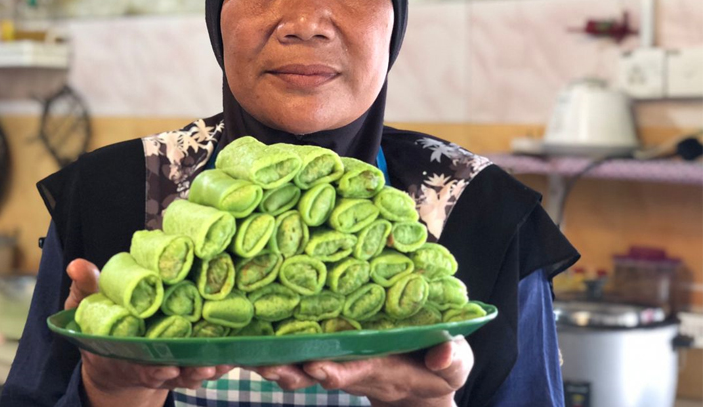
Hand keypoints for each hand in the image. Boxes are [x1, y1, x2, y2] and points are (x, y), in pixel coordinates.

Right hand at [64, 259, 232, 406]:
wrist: (111, 355)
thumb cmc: (101, 326)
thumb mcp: (88, 307)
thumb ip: (87, 287)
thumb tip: (77, 264)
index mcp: (126, 352)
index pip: (140, 365)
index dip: (154, 368)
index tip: (167, 368)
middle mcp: (149, 361)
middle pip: (171, 370)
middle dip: (188, 371)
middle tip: (205, 366)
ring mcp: (168, 361)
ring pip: (189, 369)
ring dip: (205, 367)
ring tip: (222, 362)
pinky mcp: (184, 357)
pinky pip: (200, 362)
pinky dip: (215, 362)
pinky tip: (230, 357)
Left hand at [249, 336, 472, 406]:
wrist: (426, 371)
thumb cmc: (440, 366)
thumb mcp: (454, 365)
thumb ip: (451, 359)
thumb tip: (441, 357)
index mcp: (379, 369)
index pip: (351, 372)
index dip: (333, 372)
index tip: (316, 369)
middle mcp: (350, 366)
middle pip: (313, 372)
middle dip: (289, 371)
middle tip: (265, 364)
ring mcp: (336, 356)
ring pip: (298, 362)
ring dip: (274, 360)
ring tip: (248, 353)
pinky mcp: (329, 343)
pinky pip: (297, 346)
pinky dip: (274, 342)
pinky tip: (250, 329)